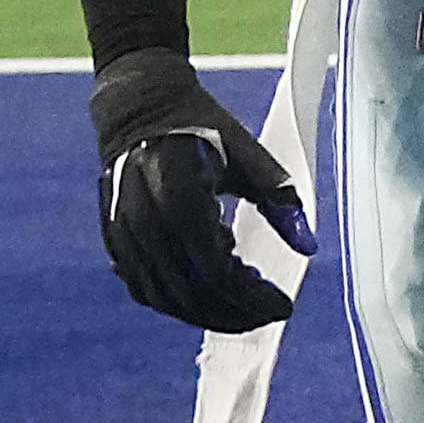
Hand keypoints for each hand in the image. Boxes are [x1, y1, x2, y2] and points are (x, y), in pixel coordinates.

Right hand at [88, 52, 305, 332]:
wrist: (141, 108)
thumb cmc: (202, 127)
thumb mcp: (250, 156)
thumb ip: (281, 200)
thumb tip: (309, 246)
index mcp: (180, 199)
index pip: (218, 273)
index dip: (253, 298)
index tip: (284, 304)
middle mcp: (145, 223)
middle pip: (192, 294)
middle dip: (236, 313)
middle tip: (269, 314)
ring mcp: (124, 235)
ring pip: (166, 299)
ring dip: (209, 313)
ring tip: (246, 307)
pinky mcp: (114, 240)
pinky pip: (145, 289)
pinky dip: (180, 301)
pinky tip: (211, 293)